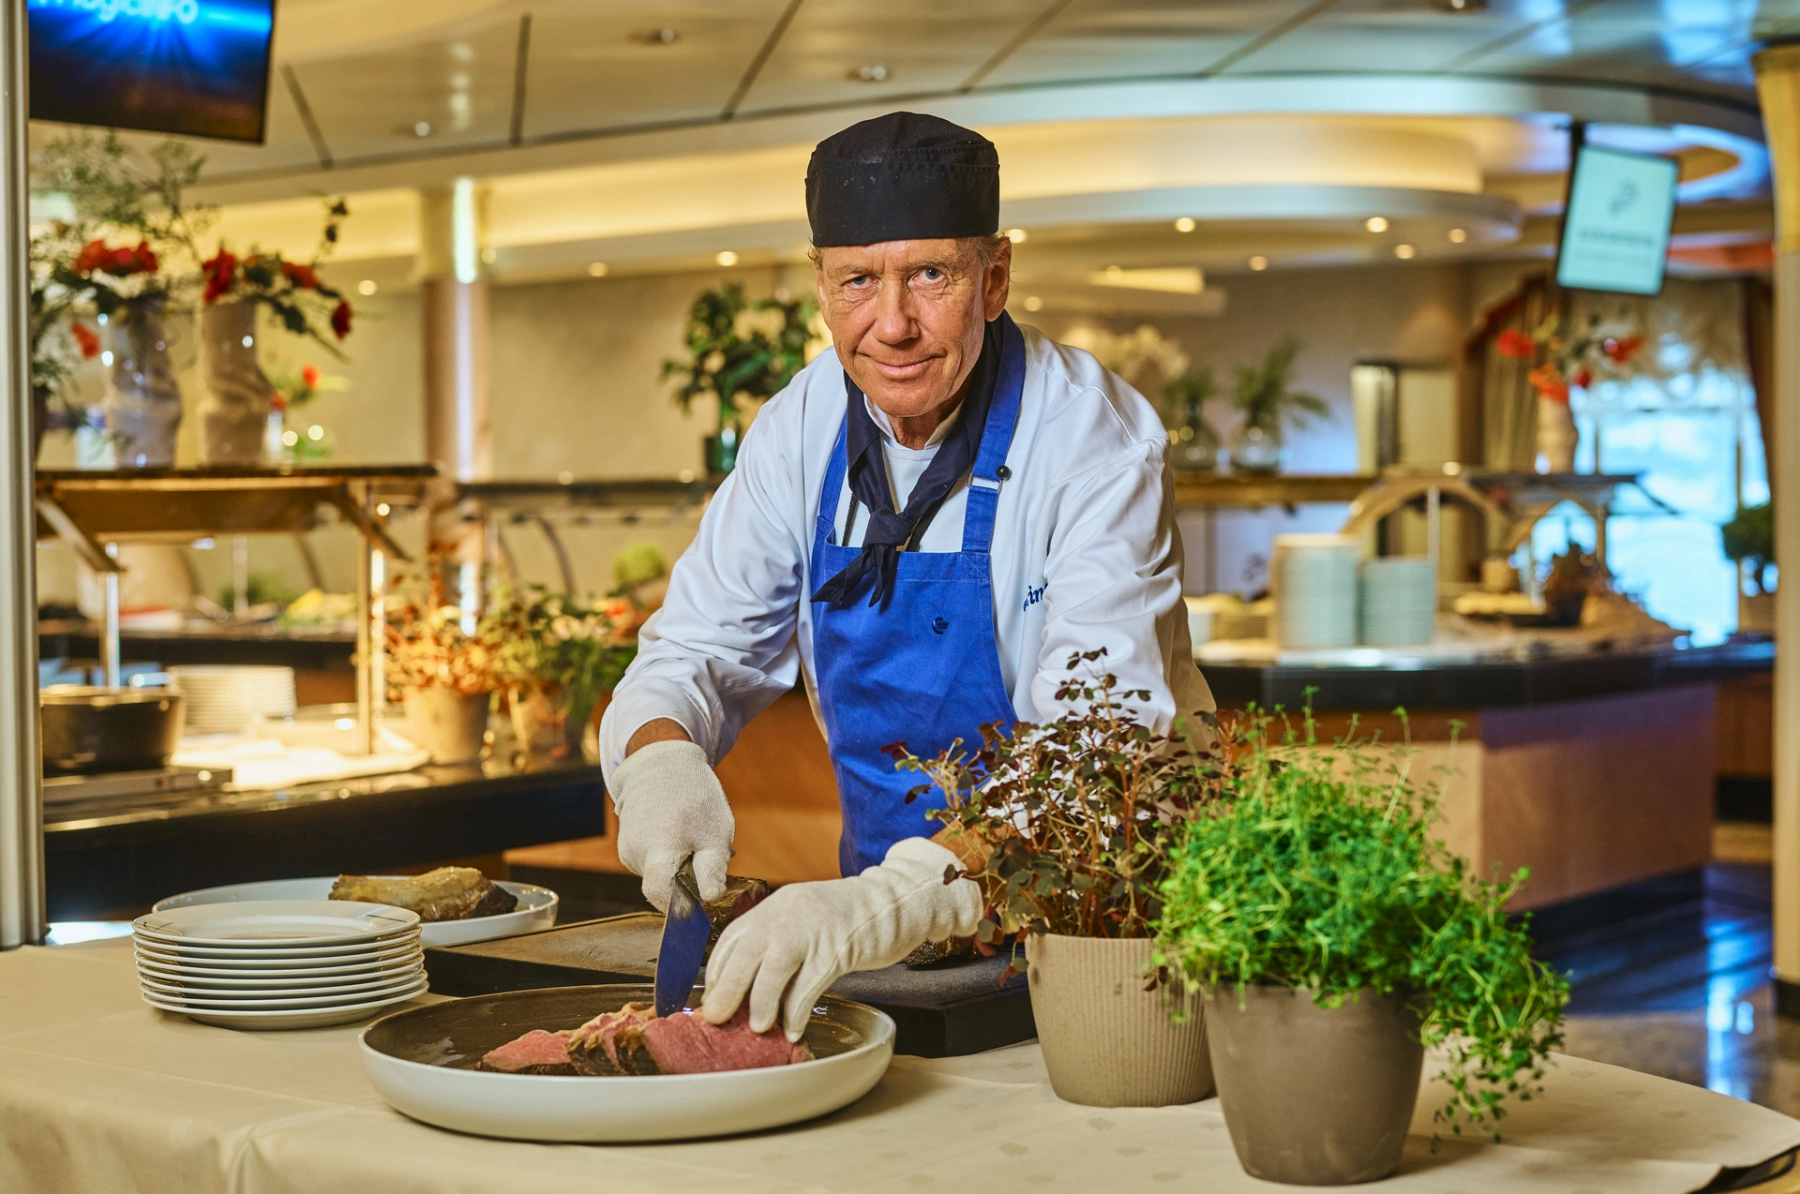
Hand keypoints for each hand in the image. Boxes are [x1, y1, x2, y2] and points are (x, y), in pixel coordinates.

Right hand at [609, 739, 734, 908]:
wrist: (662, 763)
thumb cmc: (695, 797)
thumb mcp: (716, 833)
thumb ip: (712, 870)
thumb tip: (710, 900)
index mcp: (658, 849)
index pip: (660, 895)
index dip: (680, 906)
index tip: (700, 902)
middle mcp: (635, 853)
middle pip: (661, 887)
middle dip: (684, 882)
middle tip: (702, 855)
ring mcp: (627, 850)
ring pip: (657, 875)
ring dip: (675, 867)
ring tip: (688, 836)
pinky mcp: (626, 846)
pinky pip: (650, 863)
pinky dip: (665, 856)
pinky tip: (674, 834)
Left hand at [700, 837, 981, 1039]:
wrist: (896, 900)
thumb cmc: (849, 916)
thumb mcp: (804, 918)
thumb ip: (777, 943)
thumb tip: (748, 988)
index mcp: (775, 905)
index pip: (732, 937)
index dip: (718, 971)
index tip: (711, 997)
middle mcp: (788, 912)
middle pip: (746, 952)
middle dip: (727, 990)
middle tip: (716, 1018)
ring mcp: (814, 929)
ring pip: (775, 969)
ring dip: (761, 1002)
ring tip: (758, 1028)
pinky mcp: (839, 948)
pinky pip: (810, 984)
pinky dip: (797, 1010)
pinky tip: (793, 1027)